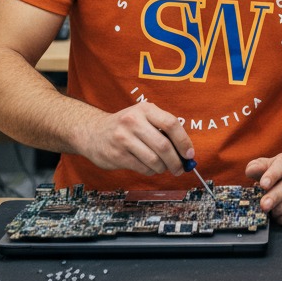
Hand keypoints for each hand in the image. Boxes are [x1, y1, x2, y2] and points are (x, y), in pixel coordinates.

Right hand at [76, 100, 195, 175]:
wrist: (92, 132)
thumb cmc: (125, 125)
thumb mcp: (143, 117)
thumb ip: (163, 129)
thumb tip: (186, 151)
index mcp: (145, 109)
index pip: (171, 124)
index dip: (184, 141)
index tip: (190, 153)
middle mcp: (133, 121)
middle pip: (164, 145)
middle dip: (176, 161)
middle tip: (180, 168)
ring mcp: (123, 138)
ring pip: (154, 159)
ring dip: (163, 168)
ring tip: (163, 167)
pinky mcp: (116, 155)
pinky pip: (142, 168)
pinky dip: (150, 171)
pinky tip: (149, 167)